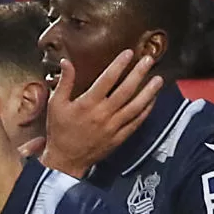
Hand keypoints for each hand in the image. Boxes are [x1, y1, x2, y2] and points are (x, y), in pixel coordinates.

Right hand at [39, 51, 162, 176]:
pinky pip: (136, 122)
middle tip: (148, 60)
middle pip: (126, 90)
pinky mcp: (118, 138)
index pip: (107, 79)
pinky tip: (152, 100)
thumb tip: (66, 62)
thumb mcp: (56, 104)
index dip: (119, 64)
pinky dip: (146, 111)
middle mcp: (103, 114)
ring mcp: (113, 127)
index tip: (128, 53)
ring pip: (135, 106)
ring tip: (158, 79)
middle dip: (139, 73)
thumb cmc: (59, 131)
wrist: (65, 160)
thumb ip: (64, 82)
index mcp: (87, 103)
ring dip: (148, 92)